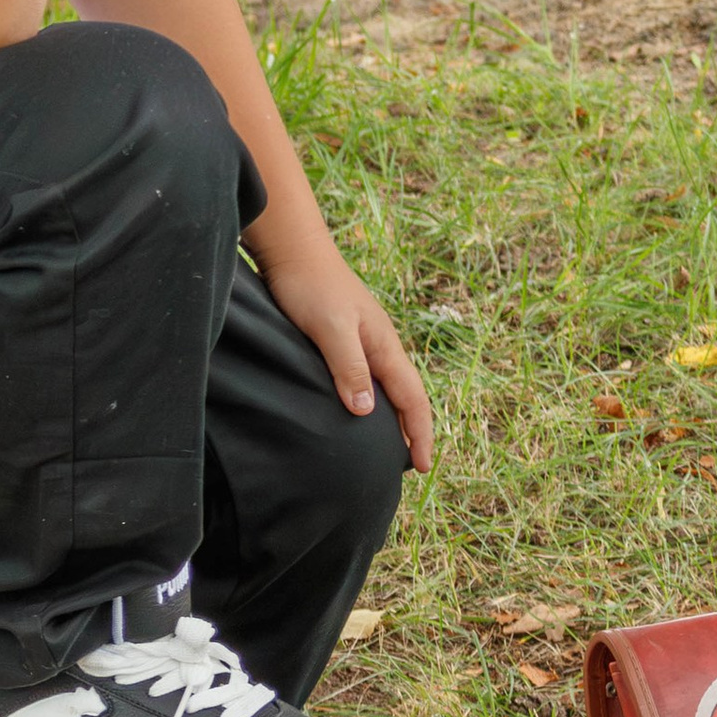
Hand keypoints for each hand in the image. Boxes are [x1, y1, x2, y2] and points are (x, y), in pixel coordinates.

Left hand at [254, 237, 436, 472]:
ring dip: (393, 416)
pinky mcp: (344, 335)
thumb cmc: (310, 286)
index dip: (419, 434)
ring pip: (388, 385)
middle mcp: (380, 344)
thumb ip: (349, 367)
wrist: (292, 249)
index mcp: (384, 346)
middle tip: (412, 466)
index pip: (412, 398)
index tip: (424, 467)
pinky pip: (369, 375)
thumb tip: (367, 411)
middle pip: (406, 394)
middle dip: (412, 430)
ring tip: (388, 446)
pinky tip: (358, 407)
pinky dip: (372, 398)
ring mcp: (364, 339)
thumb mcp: (330, 329)